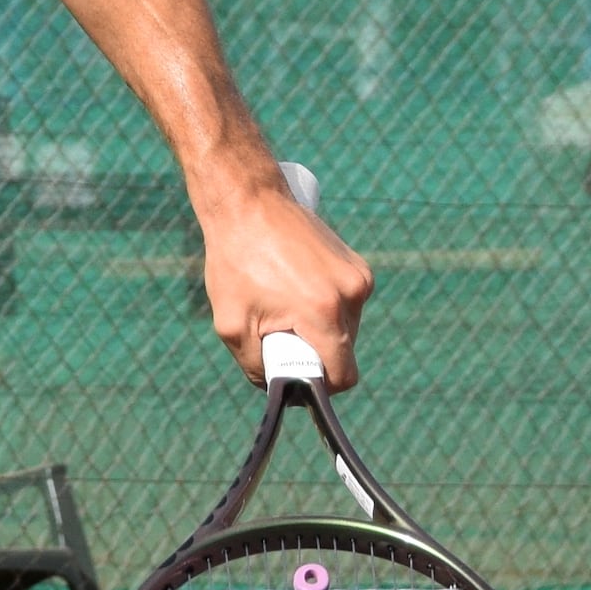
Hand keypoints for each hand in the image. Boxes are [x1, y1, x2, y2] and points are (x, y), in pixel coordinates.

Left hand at [198, 162, 370, 391]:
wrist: (248, 203)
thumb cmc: (235, 261)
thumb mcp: (232, 324)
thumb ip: (256, 366)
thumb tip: (277, 385)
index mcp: (324, 312)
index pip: (344, 374)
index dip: (320, 386)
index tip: (295, 374)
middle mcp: (351, 294)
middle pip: (344, 352)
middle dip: (314, 353)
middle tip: (279, 333)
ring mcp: (358, 276)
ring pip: (346, 328)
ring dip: (320, 329)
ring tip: (285, 307)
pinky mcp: (356, 264)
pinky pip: (347, 304)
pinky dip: (326, 308)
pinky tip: (296, 291)